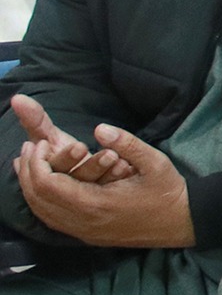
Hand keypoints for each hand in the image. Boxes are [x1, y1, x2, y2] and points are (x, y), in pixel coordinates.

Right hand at [9, 94, 134, 183]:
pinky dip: (119, 177)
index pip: (54, 170)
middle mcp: (66, 185)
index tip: (80, 146)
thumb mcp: (47, 136)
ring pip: (94, 186)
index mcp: (50, 171)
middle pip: (76, 180)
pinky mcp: (103, 195)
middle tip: (109, 154)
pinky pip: (112, 189)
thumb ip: (35, 120)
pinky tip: (130, 166)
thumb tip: (18, 98)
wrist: (84, 171)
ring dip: (109, 172)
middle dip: (91, 166)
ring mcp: (84, 193)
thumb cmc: (61, 152)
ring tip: (120, 158)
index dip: (66, 158)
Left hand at [14, 118, 193, 246]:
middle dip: (27, 173)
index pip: (48, 185)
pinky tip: (42, 187)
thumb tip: (99, 128)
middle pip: (38, 200)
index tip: (37, 144)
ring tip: (29, 165)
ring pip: (41, 213)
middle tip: (28, 150)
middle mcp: (84, 222)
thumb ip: (127, 143)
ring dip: (30, 188)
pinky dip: (40, 202)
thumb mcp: (154, 162)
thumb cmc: (168, 191)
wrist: (181, 223)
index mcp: (97, 203)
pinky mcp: (87, 236)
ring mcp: (84, 232)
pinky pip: (52, 220)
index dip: (36, 164)